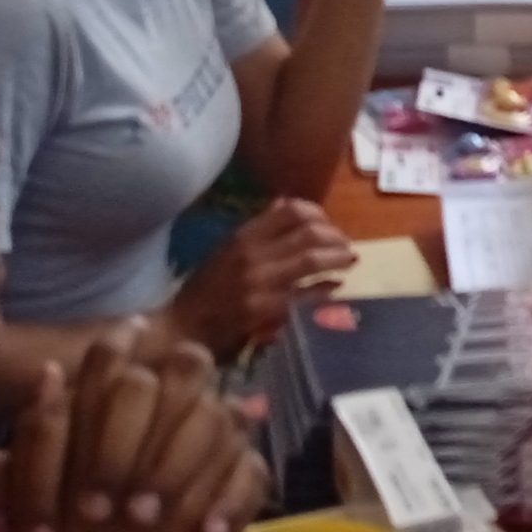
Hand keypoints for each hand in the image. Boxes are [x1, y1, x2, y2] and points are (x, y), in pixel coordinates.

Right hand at [166, 198, 352, 356]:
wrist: (182, 329)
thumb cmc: (205, 290)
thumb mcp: (226, 251)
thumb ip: (257, 229)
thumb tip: (286, 202)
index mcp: (242, 238)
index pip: (290, 211)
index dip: (317, 214)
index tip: (327, 223)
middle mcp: (252, 256)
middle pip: (308, 234)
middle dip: (335, 237)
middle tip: (345, 245)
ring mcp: (260, 284)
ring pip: (310, 261)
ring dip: (337, 258)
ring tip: (349, 260)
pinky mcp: (266, 313)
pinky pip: (306, 296)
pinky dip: (326, 289)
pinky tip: (336, 288)